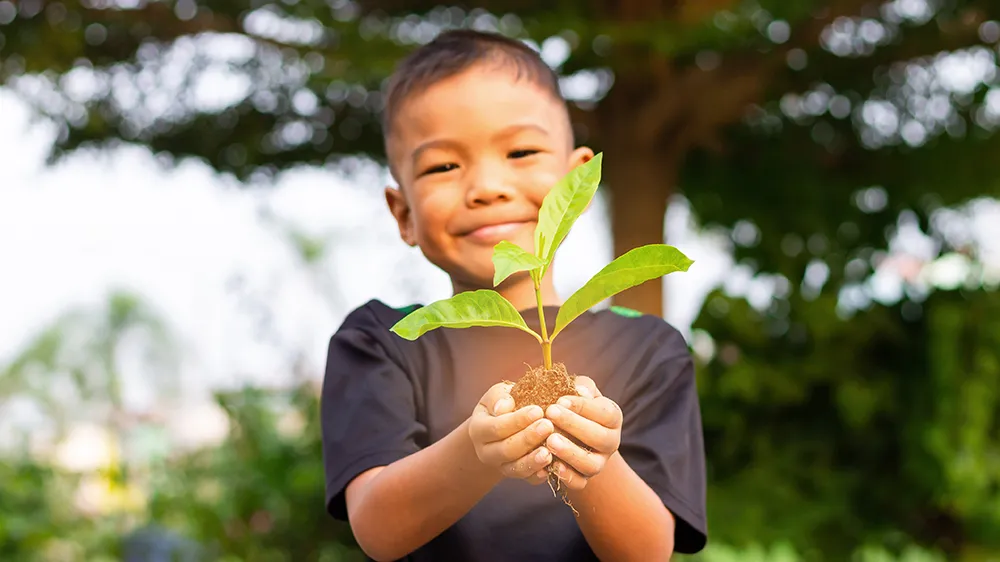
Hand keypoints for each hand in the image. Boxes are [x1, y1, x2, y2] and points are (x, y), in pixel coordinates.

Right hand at [468, 382, 554, 484]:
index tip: (537, 410)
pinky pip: (528, 479)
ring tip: (549, 452)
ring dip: (533, 461)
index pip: (496, 427)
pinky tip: (553, 467)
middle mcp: (486, 452)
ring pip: (515, 468)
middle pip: (506, 450)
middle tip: (548, 426)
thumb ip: (499, 397)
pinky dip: (539, 474)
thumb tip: (503, 407)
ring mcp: (501, 466)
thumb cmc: (504, 404)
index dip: (517, 420)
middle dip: (527, 439)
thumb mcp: (498, 394)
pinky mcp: (517, 475)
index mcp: (478, 430)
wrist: (503, 426)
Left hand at [544, 376, 622, 490]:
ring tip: (549, 440)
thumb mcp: (580, 390)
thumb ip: (581, 387)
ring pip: (591, 464)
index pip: (604, 413)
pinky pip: (579, 483)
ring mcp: (599, 462)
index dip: (583, 406)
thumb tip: (579, 390)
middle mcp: (611, 442)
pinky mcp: (585, 478)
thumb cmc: (574, 404)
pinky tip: (551, 465)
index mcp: (612, 418)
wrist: (572, 432)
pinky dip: (567, 476)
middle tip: (550, 413)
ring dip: (570, 452)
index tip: (559, 399)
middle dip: (574, 425)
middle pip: (599, 438)